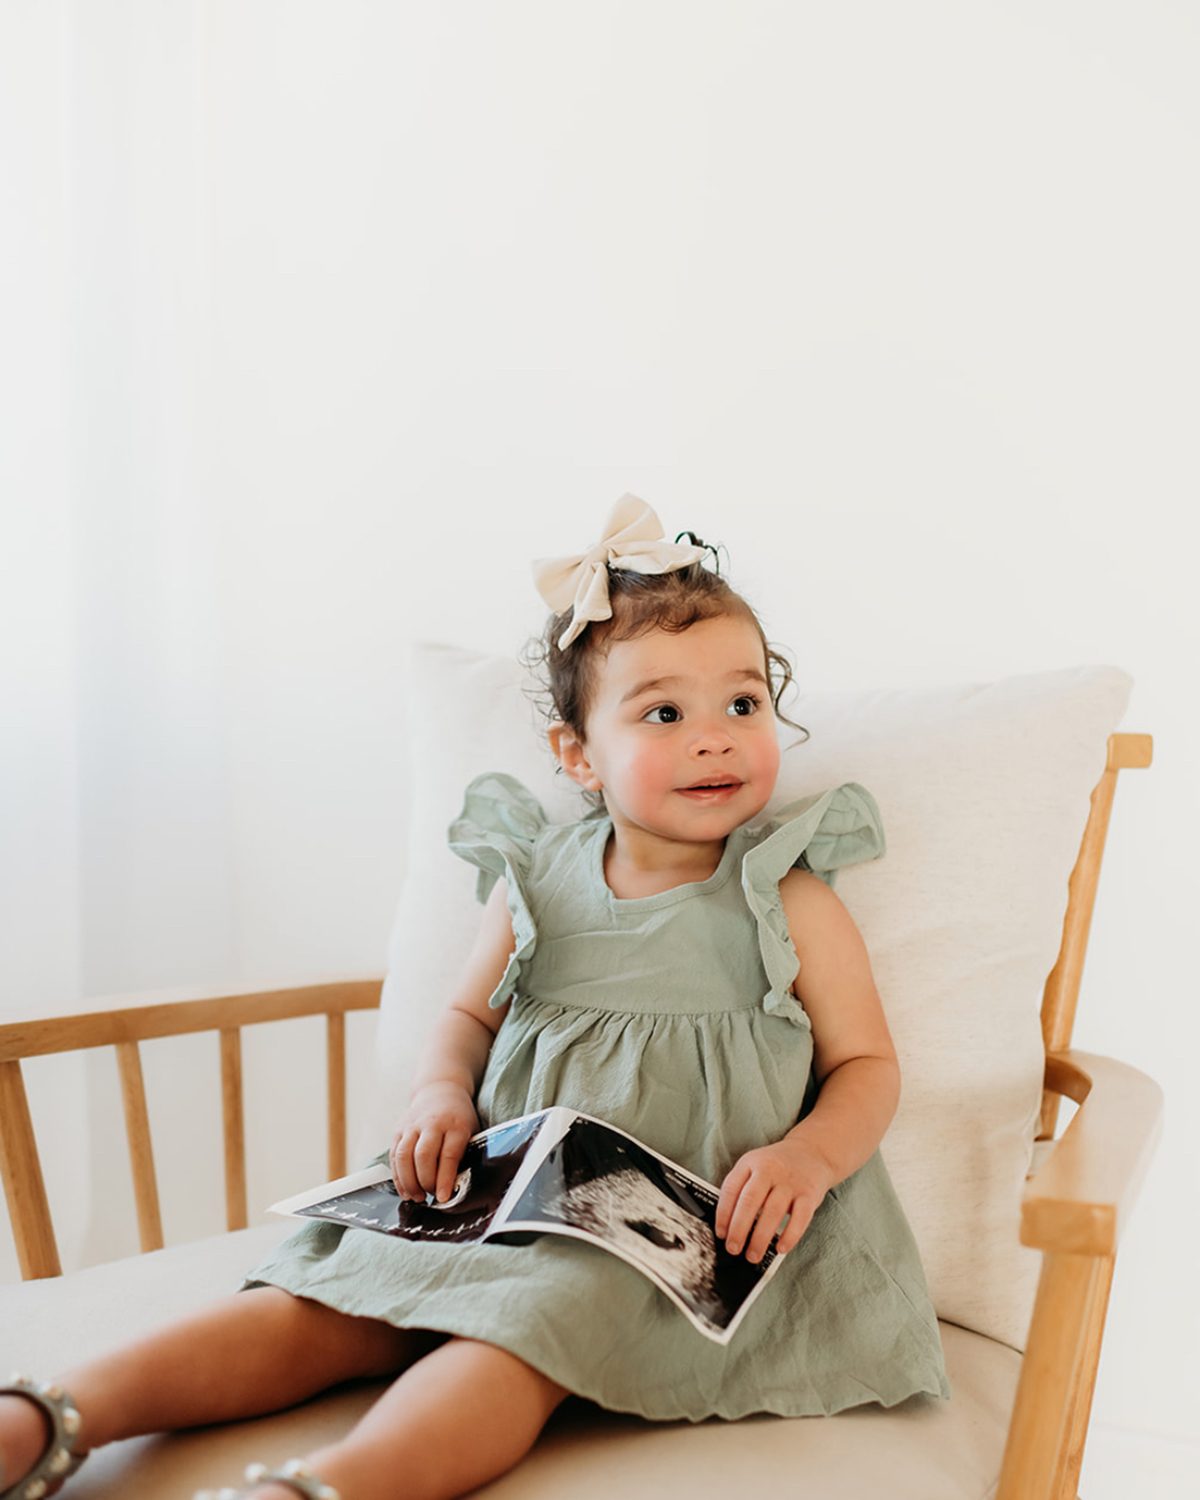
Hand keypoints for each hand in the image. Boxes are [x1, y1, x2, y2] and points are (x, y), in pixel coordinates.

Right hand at [390, 1083, 478, 1203]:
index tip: (444, 1197)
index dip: (445, 1179)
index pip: (449, 1155)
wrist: (439, 1090)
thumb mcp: (470, 1131)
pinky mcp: (399, 1130)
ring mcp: (412, 1125)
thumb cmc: (458, 1117)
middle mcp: (432, 1123)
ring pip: (404, 1156)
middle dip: (425, 1181)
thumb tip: (458, 1187)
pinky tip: (405, 1190)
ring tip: (417, 1197)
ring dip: (409, 1182)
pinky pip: (394, 1156)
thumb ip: (464, 1154)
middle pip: (423, 1155)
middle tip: (431, 1196)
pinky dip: (398, 1176)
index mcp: (456, 1124)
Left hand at [715, 1138, 833, 1262]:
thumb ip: (741, 1188)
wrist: (811, 1152)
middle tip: (733, 1248)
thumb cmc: (777, 1166)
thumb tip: (727, 1225)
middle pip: (750, 1201)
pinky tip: (780, 1248)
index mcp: (751, 1163)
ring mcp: (790, 1182)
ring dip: (760, 1238)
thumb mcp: (754, 1166)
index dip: (723, 1213)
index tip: (721, 1233)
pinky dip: (789, 1236)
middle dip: (739, 1229)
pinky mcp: (809, 1194)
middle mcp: (770, 1170)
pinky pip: (800, 1218)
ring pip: (772, 1211)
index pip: (731, 1188)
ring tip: (752, 1255)